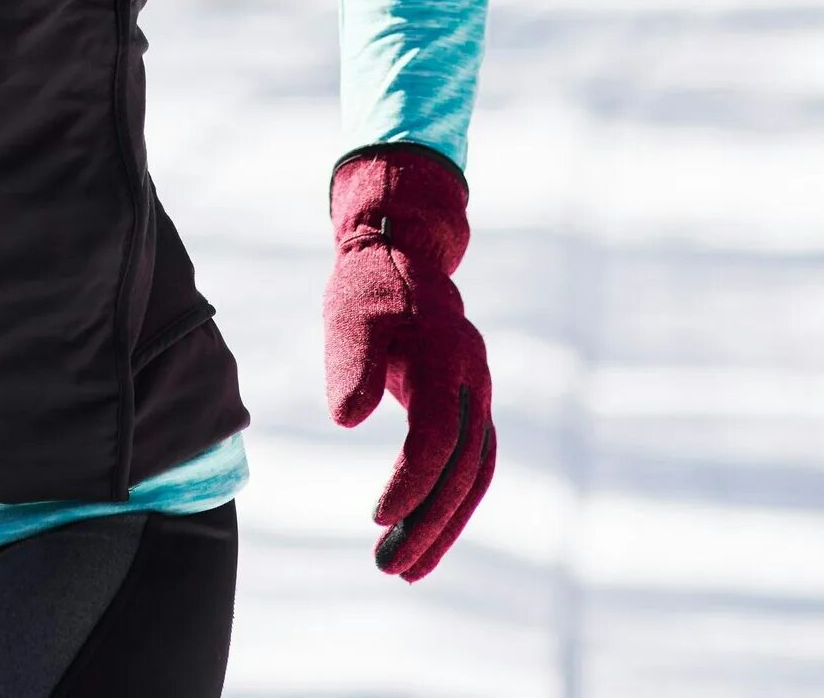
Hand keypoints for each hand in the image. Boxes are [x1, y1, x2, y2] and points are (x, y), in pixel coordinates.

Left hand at [322, 143, 494, 581]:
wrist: (402, 255)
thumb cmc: (368, 289)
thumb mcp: (349, 318)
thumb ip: (351, 366)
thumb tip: (347, 420)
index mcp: (442, 358)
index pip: (436, 435)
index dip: (412, 480)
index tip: (379, 518)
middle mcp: (470, 382)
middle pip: (463, 467)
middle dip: (430, 522)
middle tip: (391, 567)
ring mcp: (477, 394)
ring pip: (475, 473)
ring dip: (444, 525)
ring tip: (405, 569)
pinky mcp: (469, 405)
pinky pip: (471, 464)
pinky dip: (451, 503)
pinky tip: (421, 535)